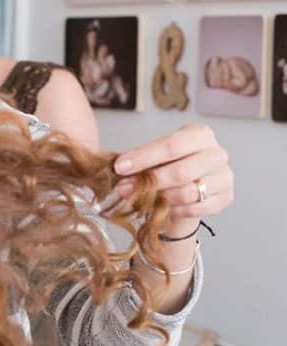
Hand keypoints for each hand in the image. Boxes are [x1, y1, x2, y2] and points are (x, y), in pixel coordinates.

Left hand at [113, 124, 233, 225]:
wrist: (189, 188)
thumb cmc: (170, 166)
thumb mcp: (157, 158)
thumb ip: (142, 164)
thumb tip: (121, 174)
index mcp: (200, 135)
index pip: (172, 145)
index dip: (144, 157)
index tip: (120, 167)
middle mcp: (217, 154)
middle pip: (182, 171)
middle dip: (150, 182)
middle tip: (125, 188)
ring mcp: (224, 177)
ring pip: (188, 193)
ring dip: (160, 199)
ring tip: (142, 199)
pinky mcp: (225, 198)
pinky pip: (195, 209)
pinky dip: (176, 210)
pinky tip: (165, 207)